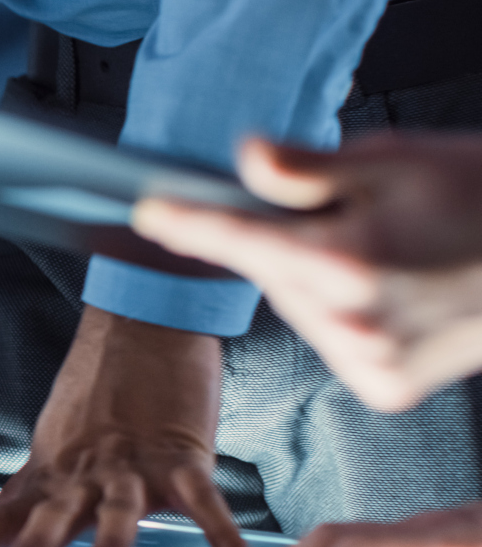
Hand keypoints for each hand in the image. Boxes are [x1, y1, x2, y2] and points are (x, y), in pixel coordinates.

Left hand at [0, 305, 251, 546]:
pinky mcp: (182, 455)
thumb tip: (17, 529)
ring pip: (118, 509)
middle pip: (55, 513)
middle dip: (35, 545)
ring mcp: (133, 463)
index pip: (2, 511)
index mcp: (51, 470)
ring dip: (108, 544)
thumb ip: (45, 487)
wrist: (145, 323)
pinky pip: (205, 503)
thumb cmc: (101, 390)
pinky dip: (222, 537)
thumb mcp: (58, 441)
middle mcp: (85, 471)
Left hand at [134, 135, 481, 411]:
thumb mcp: (395, 162)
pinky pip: (332, 339)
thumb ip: (307, 168)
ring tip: (384, 252)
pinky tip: (390, 291)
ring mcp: (372, 364)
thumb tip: (245, 158)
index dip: (189, 224)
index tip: (150, 213)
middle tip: (344, 215)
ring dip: (314, 279)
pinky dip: (342, 313)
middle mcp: (356, 324)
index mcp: (350, 264)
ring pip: (298, 308)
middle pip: (270, 274)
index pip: (241, 240)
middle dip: (284, 242)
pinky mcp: (388, 388)